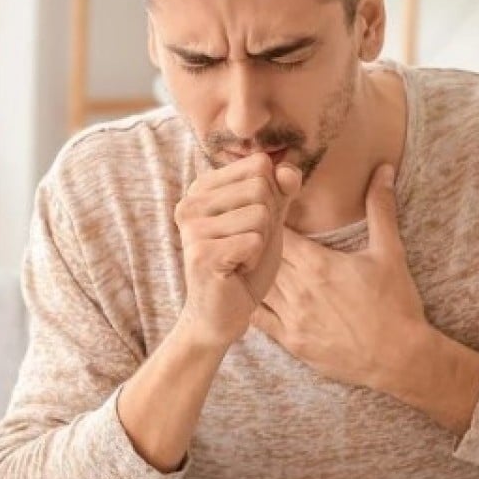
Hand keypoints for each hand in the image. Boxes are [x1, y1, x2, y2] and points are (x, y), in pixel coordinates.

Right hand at [175, 152, 301, 348]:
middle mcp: (190, 202)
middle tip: (246, 245)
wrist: (223, 313)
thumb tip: (288, 168)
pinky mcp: (201, 253)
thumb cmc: (245, 263)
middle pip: (261, 187)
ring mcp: (192, 227)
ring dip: (261, 242)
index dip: (272, 196)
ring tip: (240, 258)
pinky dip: (255, 259)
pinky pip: (254, 241)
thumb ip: (281, 189)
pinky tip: (236, 270)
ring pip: (260, 215)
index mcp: (202, 187)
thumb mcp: (270, 219)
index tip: (251, 223)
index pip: (259, 164)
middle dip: (268, 221)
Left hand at [251, 163, 428, 388]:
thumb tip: (383, 170)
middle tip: (250, 231)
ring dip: (252, 272)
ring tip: (247, 259)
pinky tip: (248, 294)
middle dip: (257, 243)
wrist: (401, 359)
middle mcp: (299, 290)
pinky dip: (251, 304)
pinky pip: (259, 320)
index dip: (268, 219)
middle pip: (261, 257)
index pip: (277, 232)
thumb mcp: (390, 253)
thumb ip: (380, 209)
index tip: (267, 210)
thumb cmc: (397, 305)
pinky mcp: (292, 343)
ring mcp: (292, 319)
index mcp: (318, 264)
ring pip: (257, 286)